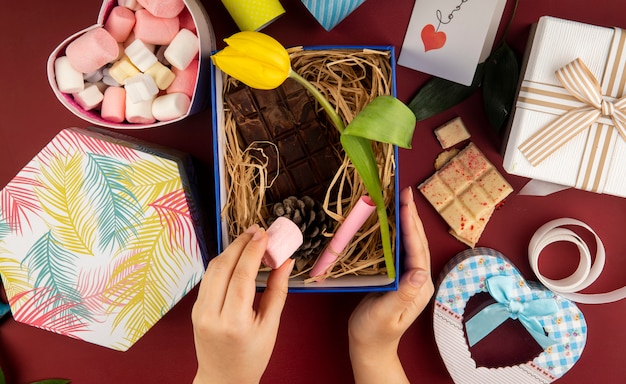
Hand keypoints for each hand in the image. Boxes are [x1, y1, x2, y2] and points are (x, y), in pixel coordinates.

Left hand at [191, 225, 293, 383]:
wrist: (223, 379)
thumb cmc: (251, 357)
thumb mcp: (271, 326)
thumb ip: (277, 291)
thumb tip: (285, 262)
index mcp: (235, 322)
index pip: (242, 277)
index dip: (253, 252)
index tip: (264, 235)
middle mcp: (212, 315)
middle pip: (223, 267)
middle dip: (240, 244)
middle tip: (257, 231)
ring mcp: (200, 311)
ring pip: (212, 269)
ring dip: (230, 250)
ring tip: (248, 239)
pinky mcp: (196, 308)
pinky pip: (208, 278)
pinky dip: (222, 262)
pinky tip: (236, 256)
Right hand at [348, 186, 433, 383]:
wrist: (369, 346)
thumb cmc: (374, 332)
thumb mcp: (387, 313)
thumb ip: (403, 293)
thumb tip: (420, 271)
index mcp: (419, 286)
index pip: (417, 250)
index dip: (411, 226)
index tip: (405, 204)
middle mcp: (418, 279)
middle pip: (417, 242)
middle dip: (412, 216)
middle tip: (404, 192)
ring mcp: (410, 277)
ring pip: (410, 243)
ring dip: (406, 220)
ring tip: (400, 199)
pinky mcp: (399, 276)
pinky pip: (400, 249)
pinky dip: (396, 232)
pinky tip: (390, 220)